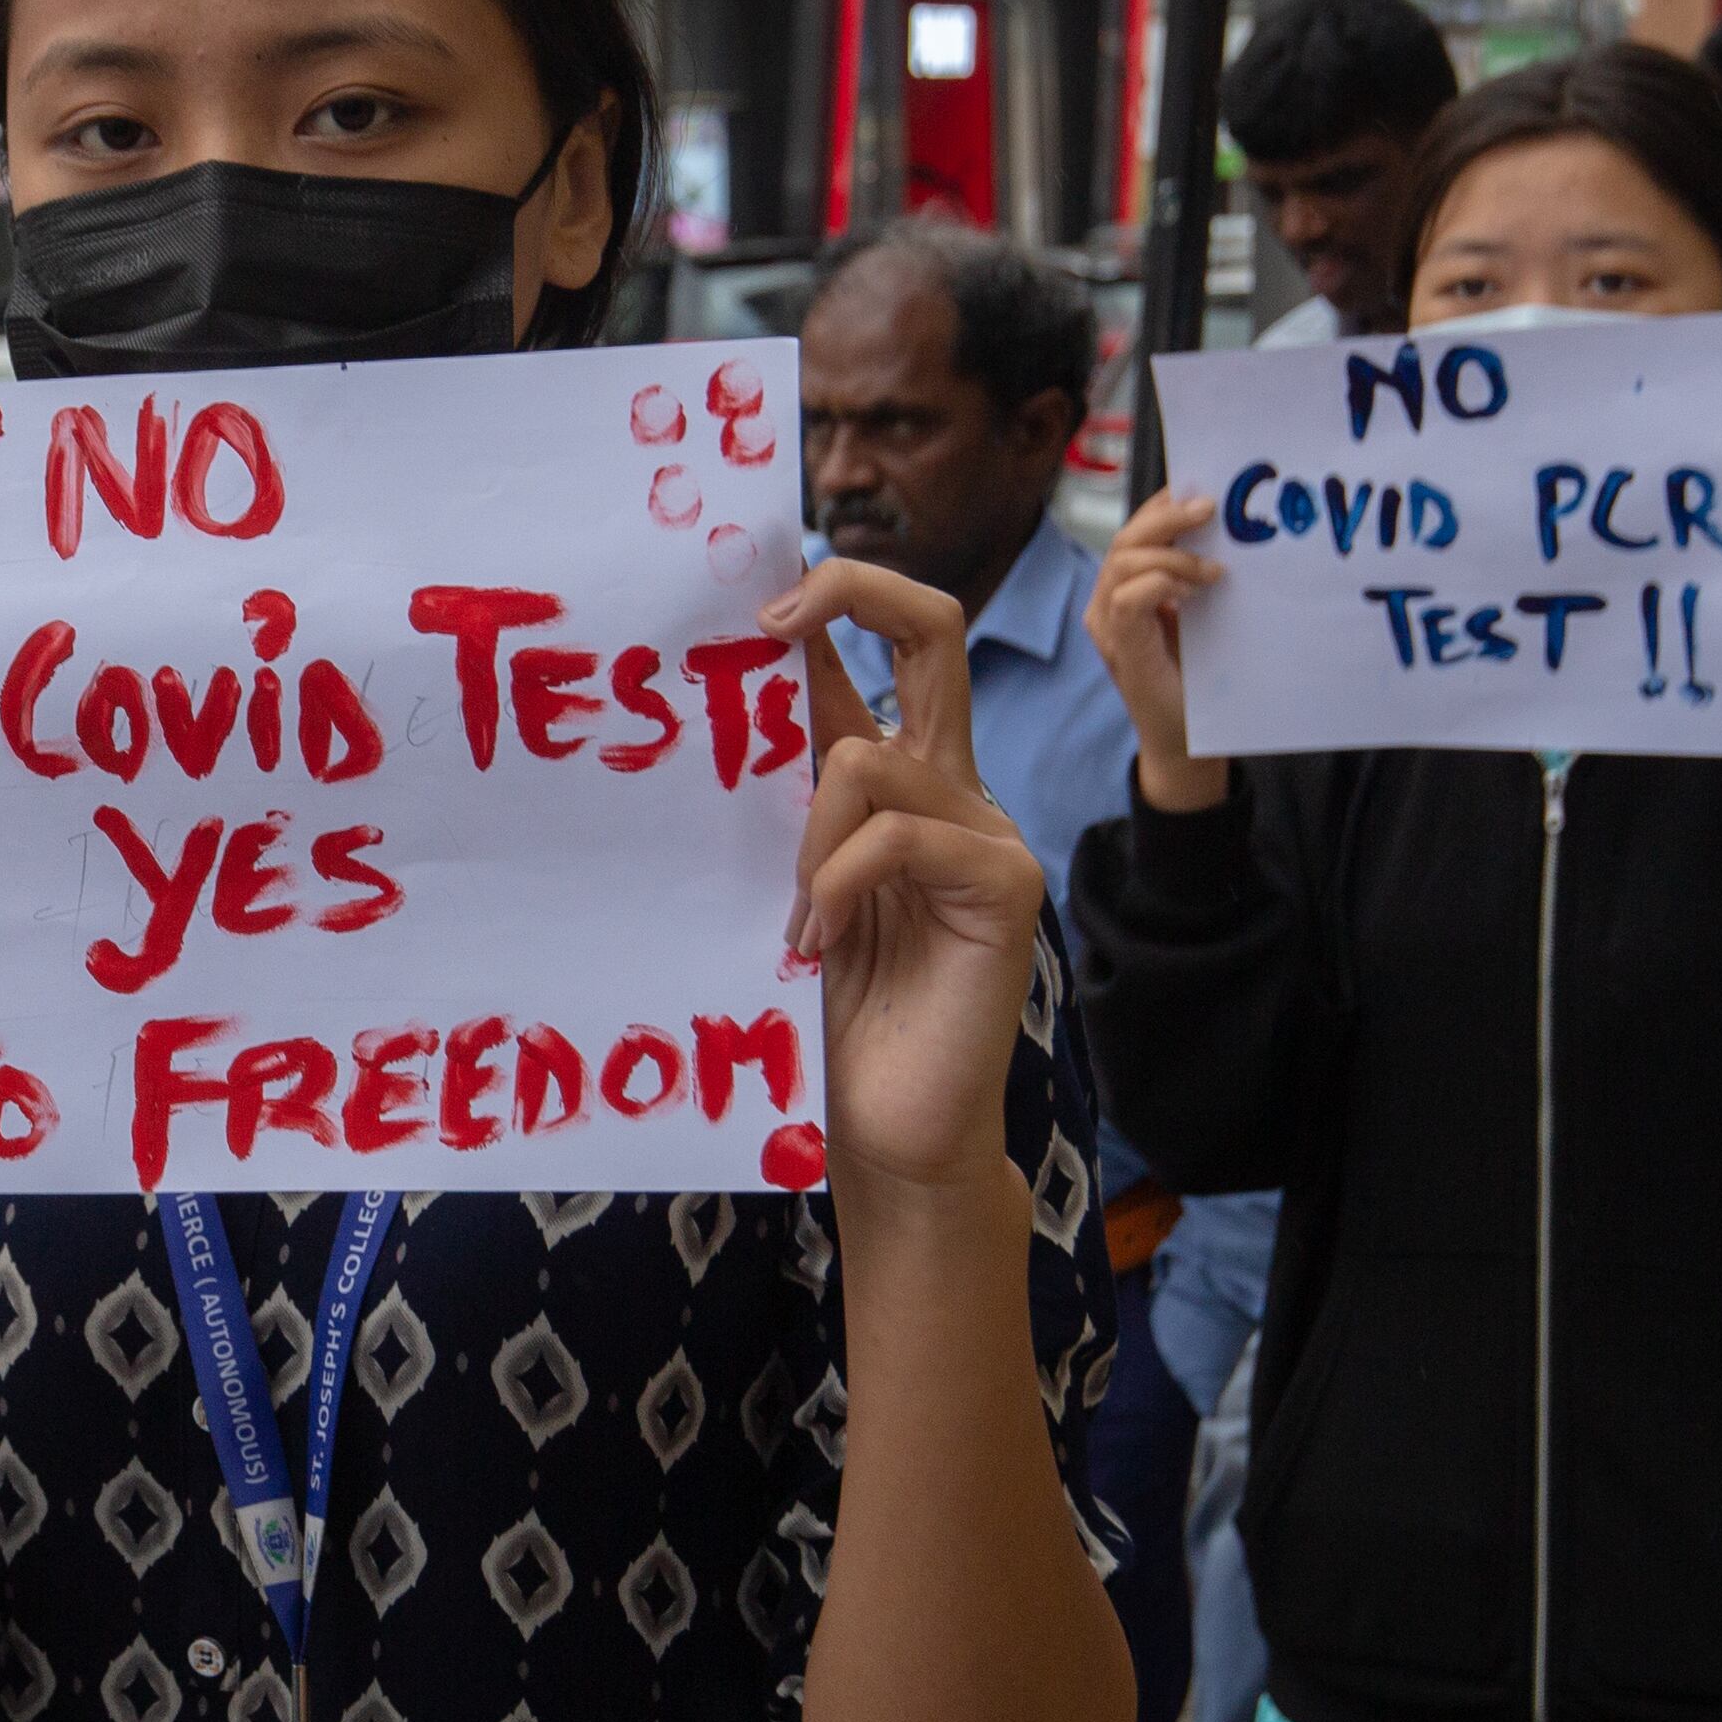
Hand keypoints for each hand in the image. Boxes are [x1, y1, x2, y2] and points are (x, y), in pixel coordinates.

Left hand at [762, 561, 1044, 1201]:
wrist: (892, 1129)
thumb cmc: (825, 1016)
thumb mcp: (784, 880)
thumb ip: (777, 799)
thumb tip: (717, 694)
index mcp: (896, 779)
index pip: (884, 646)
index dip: (829, 596)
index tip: (748, 605)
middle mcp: (949, 786)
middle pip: (934, 629)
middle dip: (851, 591)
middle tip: (769, 619)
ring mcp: (984, 831)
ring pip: (871, 758)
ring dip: (805, 838)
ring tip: (797, 922)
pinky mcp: (1003, 883)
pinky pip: (899, 834)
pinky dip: (838, 882)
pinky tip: (821, 940)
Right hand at [1082, 488, 1231, 812]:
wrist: (1188, 740)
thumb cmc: (1196, 677)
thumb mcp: (1199, 613)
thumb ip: (1197, 576)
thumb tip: (1225, 529)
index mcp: (1124, 589)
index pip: (1134, 532)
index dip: (1162, 506)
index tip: (1201, 490)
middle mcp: (1106, 604)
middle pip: (1125, 539)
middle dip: (1167, 517)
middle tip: (1210, 509)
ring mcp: (1108, 628)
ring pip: (1123, 562)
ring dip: (1173, 555)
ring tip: (1213, 570)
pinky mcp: (1121, 650)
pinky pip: (1127, 599)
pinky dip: (1161, 584)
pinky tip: (1193, 592)